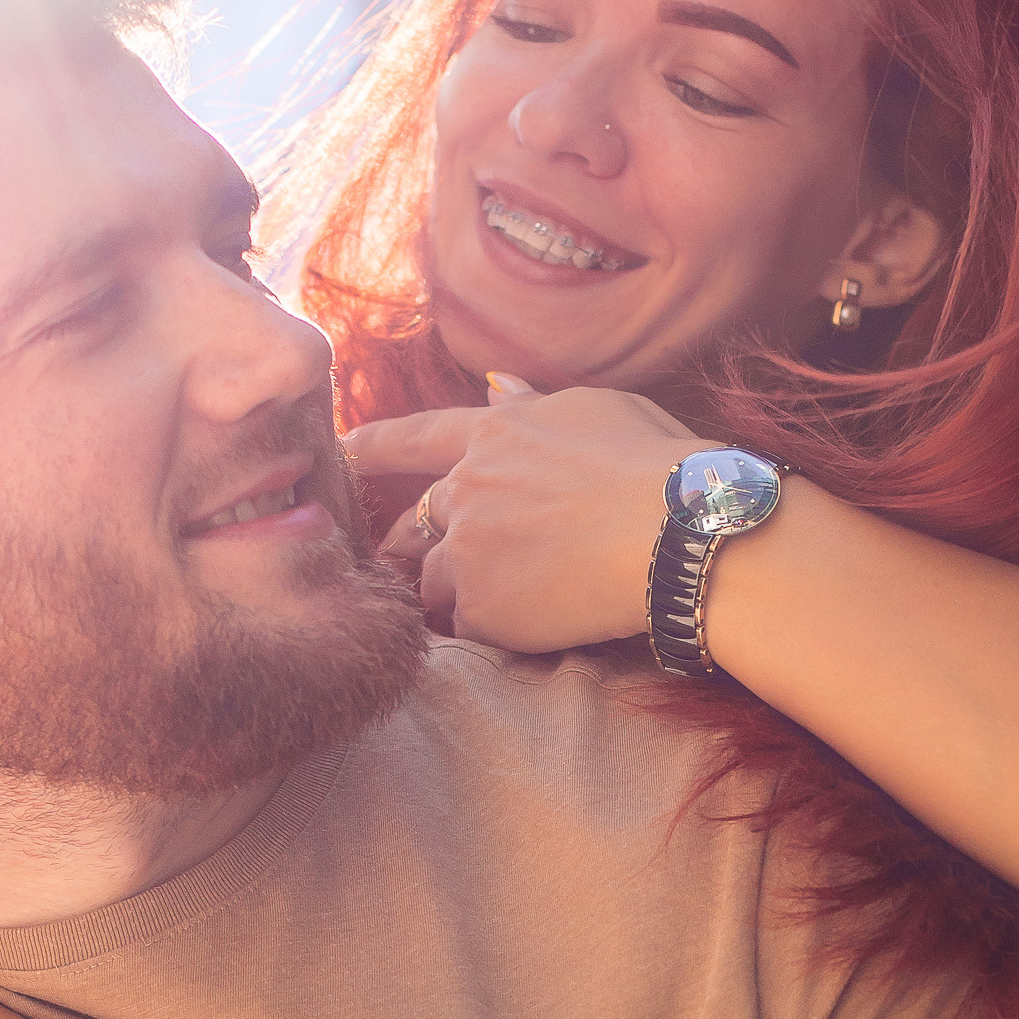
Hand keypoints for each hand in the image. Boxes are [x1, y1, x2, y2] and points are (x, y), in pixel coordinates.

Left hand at [346, 389, 698, 650]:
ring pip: (433, 580)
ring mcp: (468, 552)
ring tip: (490, 605)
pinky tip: (524, 631)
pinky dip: (488, 629)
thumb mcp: (597, 408)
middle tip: (402, 558)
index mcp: (494, 435)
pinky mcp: (482, 609)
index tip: (342, 448)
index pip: (415, 437)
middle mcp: (468, 490)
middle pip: (415, 522)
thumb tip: (500, 387)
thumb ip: (537, 404)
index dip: (375, 444)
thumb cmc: (656, 464)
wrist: (676, 532)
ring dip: (451, 591)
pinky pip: (467, 625)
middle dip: (406, 541)